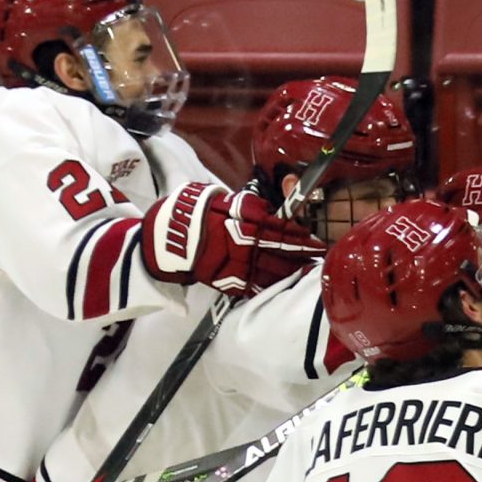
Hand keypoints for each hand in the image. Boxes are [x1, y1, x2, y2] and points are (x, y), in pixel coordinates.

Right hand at [140, 182, 322, 297]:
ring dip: (290, 271)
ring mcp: (231, 264)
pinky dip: (269, 284)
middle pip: (277, 250)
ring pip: (268, 269)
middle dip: (300, 254)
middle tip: (318, 256)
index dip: (298, 235)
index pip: (276, 228)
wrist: (162, 239)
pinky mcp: (224, 280)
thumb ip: (246, 204)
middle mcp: (238, 243)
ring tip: (306, 271)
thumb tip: (270, 209)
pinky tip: (283, 284)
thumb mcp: (217, 197)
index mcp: (237, 220)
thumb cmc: (191, 212)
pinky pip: (251, 284)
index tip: (314, 239)